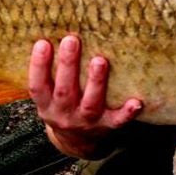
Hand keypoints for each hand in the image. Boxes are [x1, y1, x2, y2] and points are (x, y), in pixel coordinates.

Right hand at [28, 34, 141, 158]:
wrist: (77, 143)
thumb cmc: (63, 106)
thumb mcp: (48, 95)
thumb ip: (50, 72)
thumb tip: (53, 31)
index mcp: (46, 105)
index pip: (38, 86)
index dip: (38, 65)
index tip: (43, 43)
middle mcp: (64, 114)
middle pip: (65, 91)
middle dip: (68, 65)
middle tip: (72, 40)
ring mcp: (86, 122)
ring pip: (90, 103)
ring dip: (95, 82)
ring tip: (100, 60)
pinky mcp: (107, 127)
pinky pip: (117, 121)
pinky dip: (127, 113)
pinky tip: (137, 101)